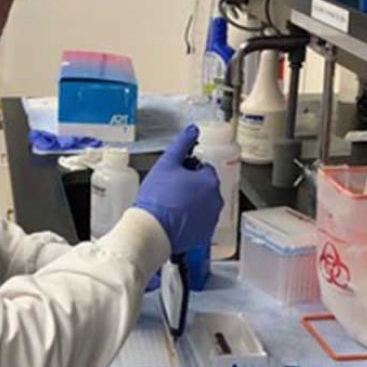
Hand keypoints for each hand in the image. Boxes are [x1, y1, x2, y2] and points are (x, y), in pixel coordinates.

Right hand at [134, 125, 222, 254]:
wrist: (151, 231)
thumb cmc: (157, 199)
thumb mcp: (166, 164)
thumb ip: (182, 144)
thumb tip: (193, 130)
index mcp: (209, 181)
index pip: (203, 168)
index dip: (187, 169)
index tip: (174, 176)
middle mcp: (216, 200)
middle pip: (205, 187)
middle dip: (191, 186)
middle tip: (170, 190)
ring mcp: (211, 219)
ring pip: (203, 205)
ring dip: (191, 203)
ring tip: (170, 206)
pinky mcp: (204, 235)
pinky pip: (199, 222)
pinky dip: (190, 220)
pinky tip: (174, 219)